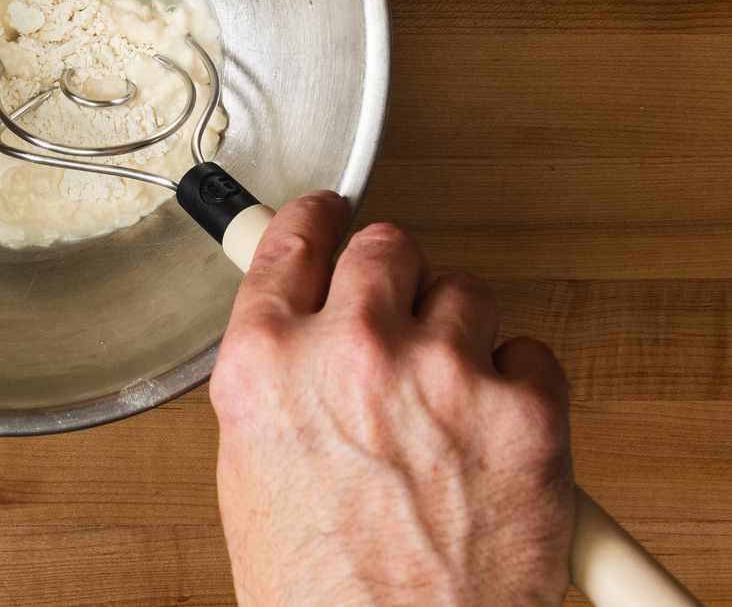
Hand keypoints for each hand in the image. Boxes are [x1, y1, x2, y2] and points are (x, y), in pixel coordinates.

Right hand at [210, 193, 572, 606]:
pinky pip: (530, 352)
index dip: (317, 220)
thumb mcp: (254, 467)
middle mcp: (352, 352)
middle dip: (395, 278)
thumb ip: (279, 378)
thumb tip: (305, 330)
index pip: (294, 239)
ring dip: (457, 333)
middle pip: (388, 246)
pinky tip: (491, 435)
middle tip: (400, 318)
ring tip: (446, 404)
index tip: (331, 215)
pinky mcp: (526, 409)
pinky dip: (518, 385)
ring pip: (464, 293)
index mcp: (268, 363)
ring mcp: (443, 373)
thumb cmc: (322, 591)